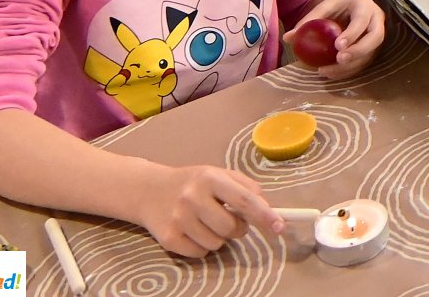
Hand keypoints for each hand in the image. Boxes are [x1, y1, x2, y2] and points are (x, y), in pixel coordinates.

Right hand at [136, 164, 279, 256]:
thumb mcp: (219, 174)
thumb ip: (246, 187)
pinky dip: (202, 247)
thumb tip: (267, 208)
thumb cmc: (193, 182)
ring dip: (219, 238)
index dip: (265, 215)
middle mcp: (192, 197)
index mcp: (210, 178)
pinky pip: (200, 254)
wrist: (149, 190)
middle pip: (231, 227)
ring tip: (207, 222)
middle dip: (238, 228)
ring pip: (217, 244)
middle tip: (229, 218)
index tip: (279, 226)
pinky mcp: (167, 238)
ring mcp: (178, 219)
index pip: (244, 200)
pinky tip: (193, 231)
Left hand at [288, 0, 385, 79]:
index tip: (337, 46)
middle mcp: (376, 21)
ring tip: (329, 71)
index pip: (362, 20)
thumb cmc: (338, 6)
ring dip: (351, 65)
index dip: (352, 33)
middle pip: (376, 38)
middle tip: (340, 59)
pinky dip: (349, 70)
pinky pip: (364, 63)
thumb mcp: (325, 7)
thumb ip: (309, 20)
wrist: (351, 7)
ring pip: (371, 53)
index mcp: (364, 6)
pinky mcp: (373, 49)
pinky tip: (332, 74)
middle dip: (358, 51)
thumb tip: (289, 37)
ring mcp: (376, 36)